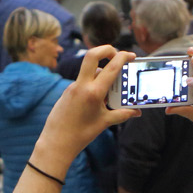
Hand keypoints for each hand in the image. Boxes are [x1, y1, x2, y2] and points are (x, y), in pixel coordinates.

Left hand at [29, 46, 138, 176]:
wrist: (56, 143)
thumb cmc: (80, 134)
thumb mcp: (104, 123)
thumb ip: (122, 114)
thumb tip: (136, 112)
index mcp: (93, 92)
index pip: (111, 67)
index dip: (123, 57)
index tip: (131, 55)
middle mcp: (81, 85)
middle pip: (93, 54)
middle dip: (107, 49)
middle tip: (117, 54)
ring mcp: (73, 86)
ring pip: (90, 70)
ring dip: (103, 73)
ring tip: (112, 94)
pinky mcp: (68, 91)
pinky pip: (84, 81)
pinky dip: (94, 84)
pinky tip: (99, 101)